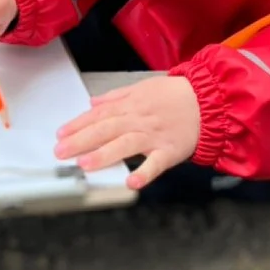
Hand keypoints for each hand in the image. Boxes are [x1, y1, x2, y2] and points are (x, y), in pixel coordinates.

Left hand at [55, 73, 202, 188]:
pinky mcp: (170, 151)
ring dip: (104, 154)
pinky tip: (131, 183)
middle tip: (61, 152)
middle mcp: (139, 120)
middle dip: (81, 140)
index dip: (78, 124)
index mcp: (131, 105)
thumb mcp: (144, 87)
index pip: (99, 115)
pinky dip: (144, 173)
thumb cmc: (176, 95)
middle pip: (106, 129)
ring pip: (125, 145)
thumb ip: (117, 96)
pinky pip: (156, 164)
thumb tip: (93, 102)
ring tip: (85, 164)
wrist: (208, 100)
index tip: (61, 134)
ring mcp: (154, 136)